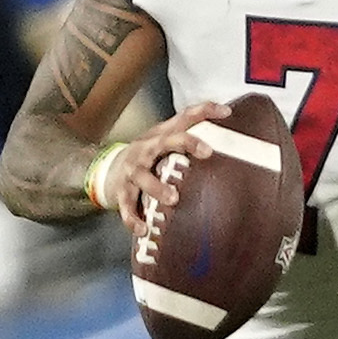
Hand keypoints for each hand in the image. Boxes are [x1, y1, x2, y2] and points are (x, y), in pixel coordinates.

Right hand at [101, 101, 235, 227]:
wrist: (108, 169)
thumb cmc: (148, 156)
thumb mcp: (166, 142)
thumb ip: (192, 139)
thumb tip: (229, 133)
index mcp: (161, 136)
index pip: (184, 117)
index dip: (204, 111)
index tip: (226, 111)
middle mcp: (147, 149)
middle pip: (166, 142)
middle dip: (187, 143)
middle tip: (208, 152)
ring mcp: (133, 170)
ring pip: (143, 176)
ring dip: (157, 187)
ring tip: (173, 198)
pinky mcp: (122, 191)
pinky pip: (127, 205)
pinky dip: (133, 218)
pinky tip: (143, 228)